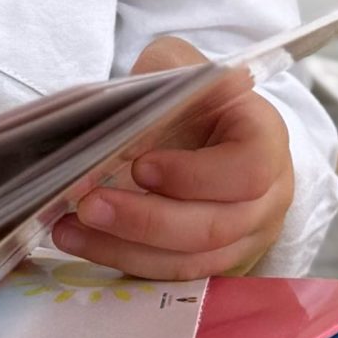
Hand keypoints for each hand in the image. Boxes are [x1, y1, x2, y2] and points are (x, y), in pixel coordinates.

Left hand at [49, 35, 293, 279]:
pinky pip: (174, 272)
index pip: (247, 170)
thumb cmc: (193, 91)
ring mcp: (247, 235)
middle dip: (145, 220)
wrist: (206, 120)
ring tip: (69, 228)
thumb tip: (125, 137)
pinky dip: (125, 259)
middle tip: (88, 205)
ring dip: (125, 248)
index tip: (140, 166)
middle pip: (215, 226)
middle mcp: (268, 195)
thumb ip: (159, 90)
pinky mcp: (217, 259)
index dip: (193, 176)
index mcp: (266, 138)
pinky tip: (81, 239)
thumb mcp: (177, 65)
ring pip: (191, 259)